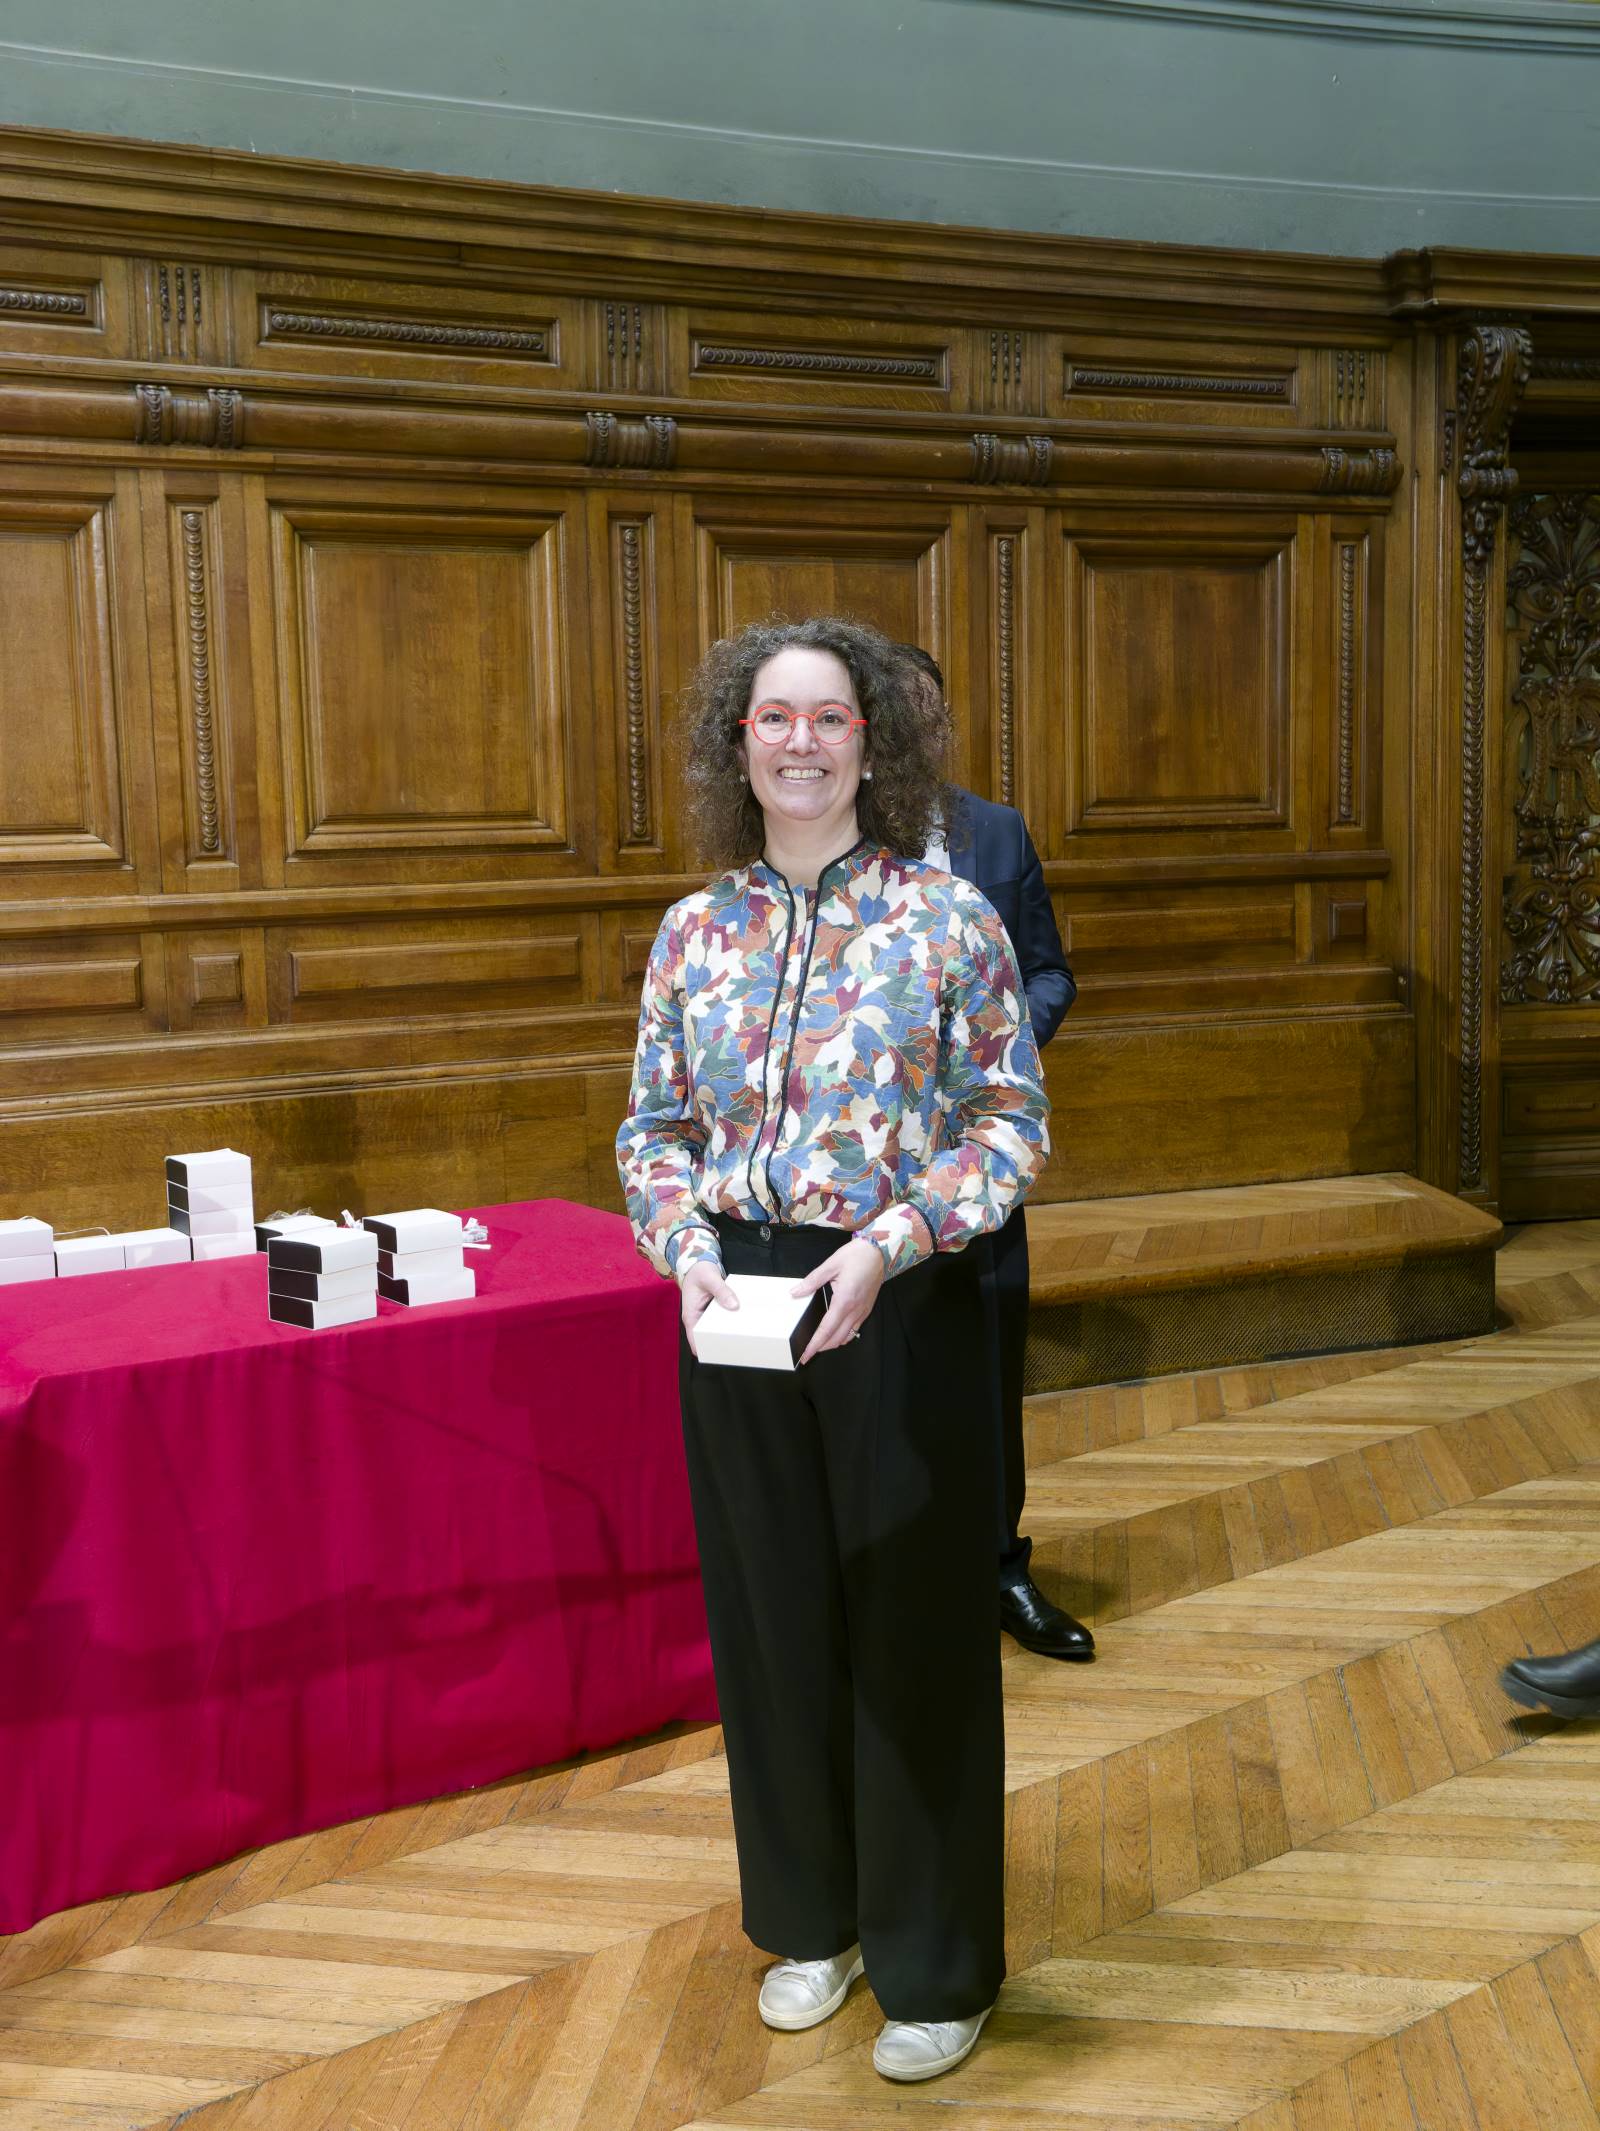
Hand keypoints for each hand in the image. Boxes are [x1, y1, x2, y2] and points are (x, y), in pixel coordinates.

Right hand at [680, 1258, 738, 1356]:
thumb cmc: (699, 1271)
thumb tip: (734, 1305)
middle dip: (719, 1343)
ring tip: (741, 1336)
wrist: (698, 1264)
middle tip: (736, 1345)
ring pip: (715, 1330)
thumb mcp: (709, 1278)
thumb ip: (721, 1291)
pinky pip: (721, 1321)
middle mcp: (697, 1319)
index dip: (705, 1349)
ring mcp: (705, 1316)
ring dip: (726, 1333)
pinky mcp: (713, 1312)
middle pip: (707, 1338)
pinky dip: (729, 1322)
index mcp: (691, 1315)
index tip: (719, 1353)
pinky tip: (741, 1322)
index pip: (695, 1340)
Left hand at [792, 1238, 884, 1364]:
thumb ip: (811, 1281)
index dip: (814, 1345)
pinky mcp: (868, 1308)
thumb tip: (795, 1292)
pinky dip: (844, 1336)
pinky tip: (836, 1333)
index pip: (826, 1330)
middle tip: (808, 1353)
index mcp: (844, 1300)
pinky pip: (855, 1329)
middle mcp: (855, 1310)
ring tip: (820, 1344)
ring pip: (847, 1336)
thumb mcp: (831, 1264)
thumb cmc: (857, 1255)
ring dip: (833, 1343)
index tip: (805, 1356)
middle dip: (821, 1348)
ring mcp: (863, 1311)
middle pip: (837, 1338)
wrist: (881, 1250)